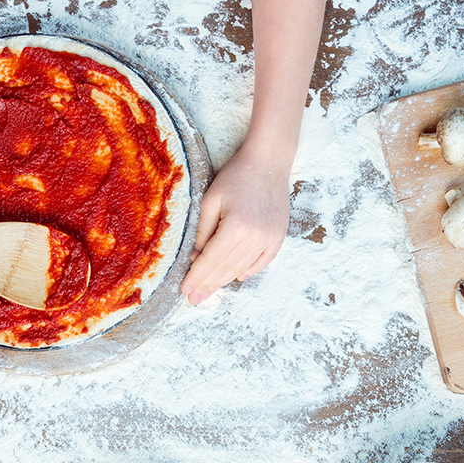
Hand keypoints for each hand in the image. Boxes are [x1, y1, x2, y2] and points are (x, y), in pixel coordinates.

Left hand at [180, 146, 291, 304]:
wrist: (269, 162)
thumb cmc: (236, 177)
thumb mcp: (211, 201)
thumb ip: (203, 232)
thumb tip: (195, 259)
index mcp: (235, 227)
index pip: (210, 260)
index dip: (196, 277)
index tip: (185, 290)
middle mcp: (255, 237)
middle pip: (225, 268)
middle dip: (207, 285)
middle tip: (194, 300)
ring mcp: (269, 239)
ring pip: (242, 268)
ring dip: (224, 281)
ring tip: (209, 293)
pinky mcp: (278, 237)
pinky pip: (262, 261)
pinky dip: (248, 271)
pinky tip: (236, 278)